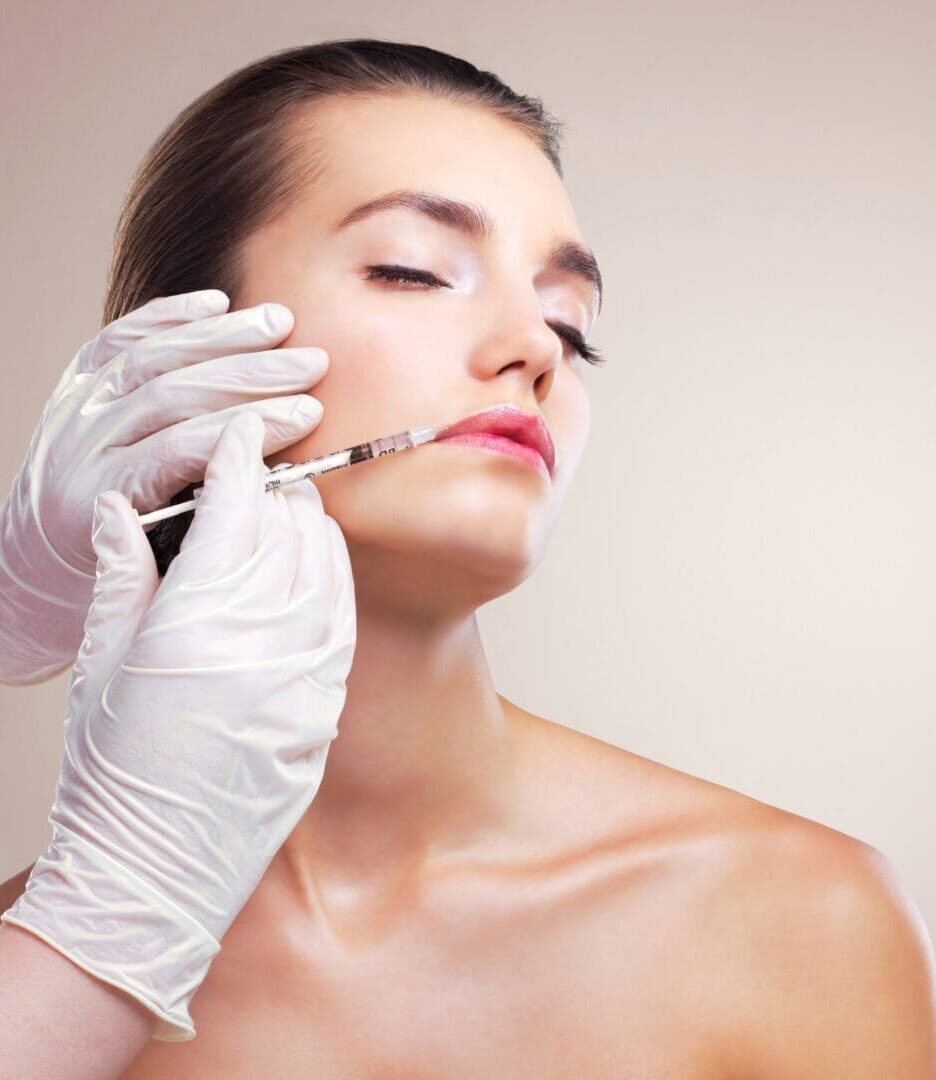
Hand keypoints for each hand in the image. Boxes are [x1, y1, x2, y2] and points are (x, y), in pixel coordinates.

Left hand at [0, 290, 328, 684]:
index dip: (253, 426)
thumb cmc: (116, 561)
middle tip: (311, 364)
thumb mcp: (158, 561)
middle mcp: (83, 443)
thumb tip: (273, 478)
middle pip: (175, 393)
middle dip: (252, 374)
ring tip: (281, 322)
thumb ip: (205, 517)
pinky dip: (170, 316)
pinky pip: (120, 337)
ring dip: (223, 336)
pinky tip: (217, 304)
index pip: (187, 447)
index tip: (307, 415)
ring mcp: (76, 407)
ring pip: (152, 357)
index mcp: (106, 494)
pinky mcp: (76, 382)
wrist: (41, 548)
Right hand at [1, 411, 355, 1040]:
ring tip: (287, 513)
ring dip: (309, 527)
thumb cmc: (112, 767)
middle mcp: (262, 641)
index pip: (235, 508)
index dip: (240, 458)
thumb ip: (125, 572)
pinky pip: (343, 615)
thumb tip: (130, 503)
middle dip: (275, 488)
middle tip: (259, 474)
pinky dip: (331, 577)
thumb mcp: (102, 661)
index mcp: (195, 622)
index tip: (244, 431)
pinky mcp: (327, 703)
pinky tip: (314, 566)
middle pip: (288, 527)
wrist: (157, 868)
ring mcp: (305, 674)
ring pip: (326, 565)